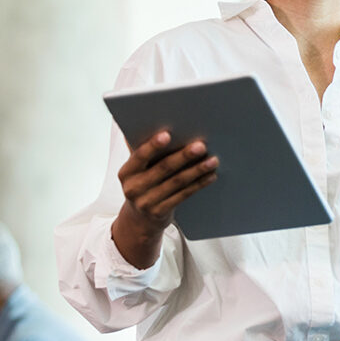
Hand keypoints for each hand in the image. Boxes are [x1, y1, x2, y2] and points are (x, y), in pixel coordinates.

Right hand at [111, 130, 217, 267]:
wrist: (139, 219)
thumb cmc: (142, 183)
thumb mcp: (137, 168)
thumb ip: (142, 149)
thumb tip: (151, 121)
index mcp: (127, 172)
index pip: (139, 156)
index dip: (153, 145)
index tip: (168, 134)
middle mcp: (133, 188)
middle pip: (163, 169)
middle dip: (183, 156)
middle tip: (201, 145)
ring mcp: (147, 202)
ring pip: (177, 182)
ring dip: (197, 170)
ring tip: (213, 160)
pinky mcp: (160, 212)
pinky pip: (183, 195)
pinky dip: (199, 184)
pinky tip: (210, 175)